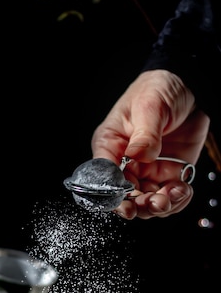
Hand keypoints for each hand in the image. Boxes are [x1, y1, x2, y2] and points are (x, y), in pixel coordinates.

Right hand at [91, 70, 209, 218]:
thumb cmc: (158, 89)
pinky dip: (176, 201)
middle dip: (138, 205)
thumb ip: (144, 133)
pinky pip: (168, 197)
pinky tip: (182, 191)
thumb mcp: (150, 106)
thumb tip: (138, 155)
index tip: (126, 202)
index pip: (103, 176)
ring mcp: (147, 171)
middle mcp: (125, 163)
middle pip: (124, 196)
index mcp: (110, 145)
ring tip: (170, 198)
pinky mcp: (168, 174)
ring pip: (146, 202)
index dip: (112, 194)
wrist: (188, 86)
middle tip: (153, 203)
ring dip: (157, 207)